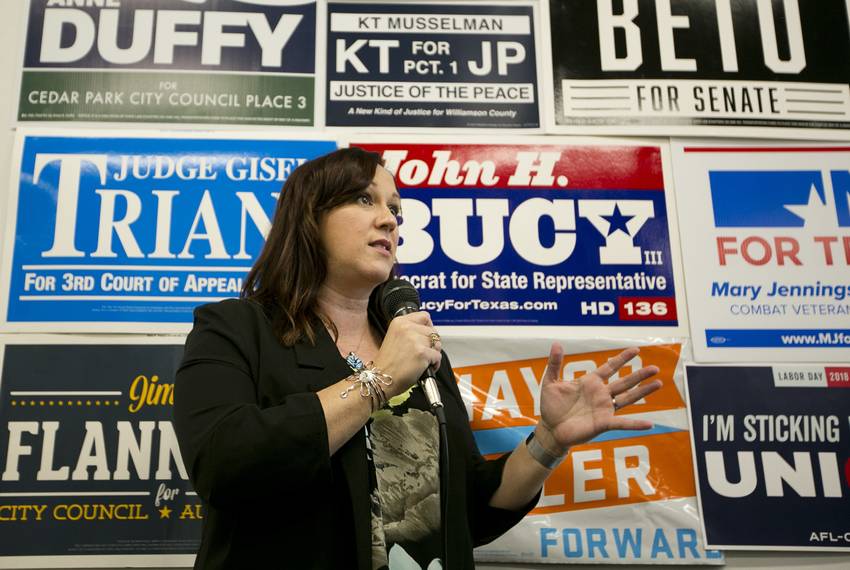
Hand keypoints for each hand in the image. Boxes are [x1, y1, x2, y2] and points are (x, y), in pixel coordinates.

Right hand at [373, 311, 441, 397]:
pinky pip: (438, 356)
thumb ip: (410, 331)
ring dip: (433, 353)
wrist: (381, 379)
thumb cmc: (387, 363)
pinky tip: (424, 368)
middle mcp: (407, 328)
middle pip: (432, 331)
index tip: (425, 336)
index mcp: (399, 322)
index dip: (428, 327)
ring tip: (423, 361)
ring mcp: (415, 340)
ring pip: (436, 344)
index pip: (424, 316)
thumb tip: (429, 332)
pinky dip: (434, 364)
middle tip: (423, 353)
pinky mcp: (422, 353)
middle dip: (431, 343)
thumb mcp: (395, 338)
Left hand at [535, 343, 661, 452]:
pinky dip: (635, 423)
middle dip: (639, 375)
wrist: (550, 429)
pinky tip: (649, 423)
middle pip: (624, 381)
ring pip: (628, 398)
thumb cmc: (551, 407)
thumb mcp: (550, 382)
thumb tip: (556, 343)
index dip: (622, 358)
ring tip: (658, 383)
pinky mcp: (603, 423)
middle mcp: (601, 394)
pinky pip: (622, 423)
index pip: (610, 367)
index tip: (636, 350)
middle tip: (655, 368)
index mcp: (590, 383)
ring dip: (643, 391)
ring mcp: (604, 409)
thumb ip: (554, 363)